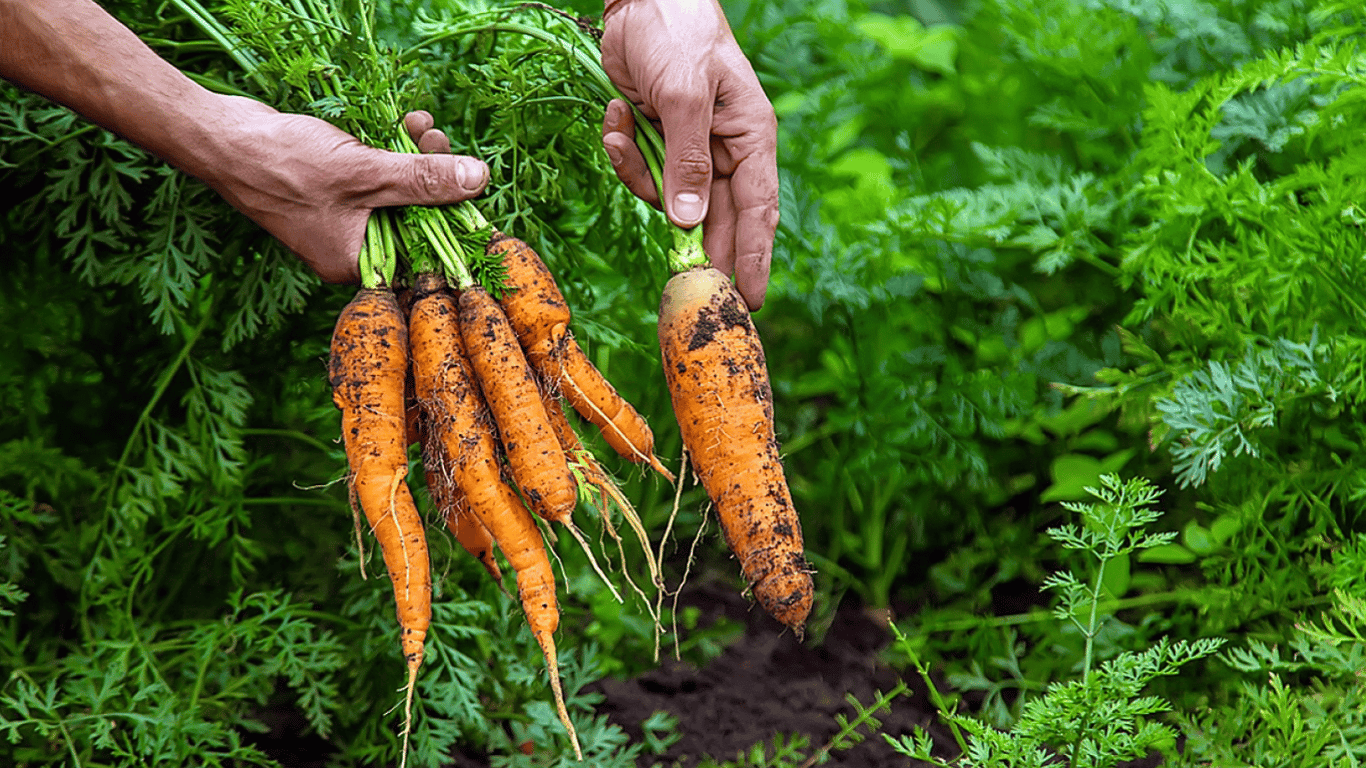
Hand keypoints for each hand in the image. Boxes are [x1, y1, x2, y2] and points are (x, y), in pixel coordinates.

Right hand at [0, 0, 487, 285]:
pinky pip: (378, 176)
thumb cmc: (282, 166)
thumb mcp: (365, 173)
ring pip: (400, 192)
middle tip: (443, 142)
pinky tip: (407, 124)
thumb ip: (424, 180)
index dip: (454, 223)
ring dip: (418, 157)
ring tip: (424, 125)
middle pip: (416, 219)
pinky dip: (394, 151)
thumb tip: (478, 181)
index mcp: (355, 263)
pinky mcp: (335, 189)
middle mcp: (350, 247)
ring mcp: (342, 218)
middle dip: (437, 179)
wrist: (219, 137)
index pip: (423, 255)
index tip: (477, 193)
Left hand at [601, 0, 778, 309]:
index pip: (758, 211)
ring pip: (668, 197)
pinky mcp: (655, 140)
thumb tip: (688, 221)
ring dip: (639, 176)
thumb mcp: (683, 95)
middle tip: (680, 285)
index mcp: (749, 138)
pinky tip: (615, 115)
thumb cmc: (677, 32)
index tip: (748, 301)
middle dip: (691, 243)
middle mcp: (724, 149)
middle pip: (714, 217)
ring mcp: (688, 147)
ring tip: (622, 131)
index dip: (754, 258)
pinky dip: (622, 151)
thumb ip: (686, 160)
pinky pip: (640, 170)